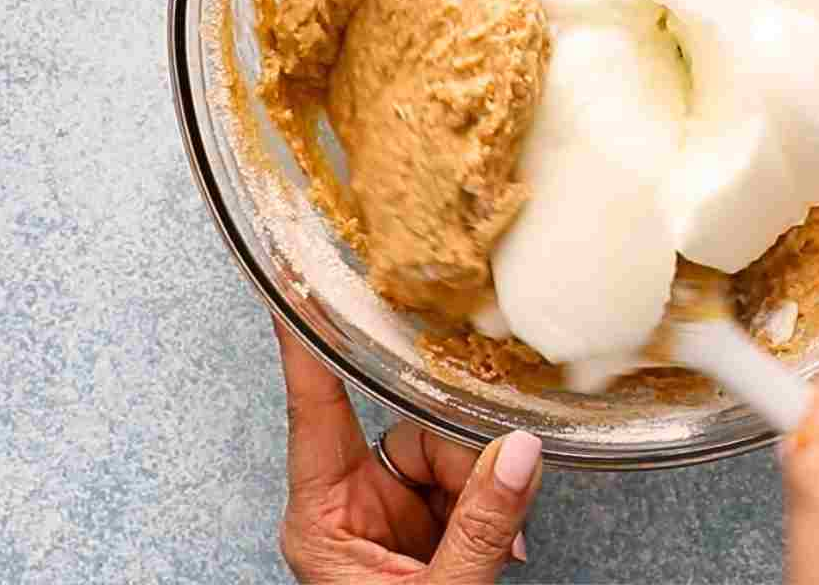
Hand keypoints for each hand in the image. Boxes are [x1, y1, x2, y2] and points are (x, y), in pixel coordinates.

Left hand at [273, 317, 541, 581]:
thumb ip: (480, 528)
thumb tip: (520, 453)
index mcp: (320, 518)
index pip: (312, 405)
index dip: (306, 336)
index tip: (298, 277)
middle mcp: (346, 506)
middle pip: (407, 429)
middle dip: (459, 454)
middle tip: (498, 480)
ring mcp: (383, 514)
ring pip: (442, 451)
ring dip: (480, 485)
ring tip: (501, 539)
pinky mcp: (416, 526)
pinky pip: (460, 480)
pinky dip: (488, 502)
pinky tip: (501, 539)